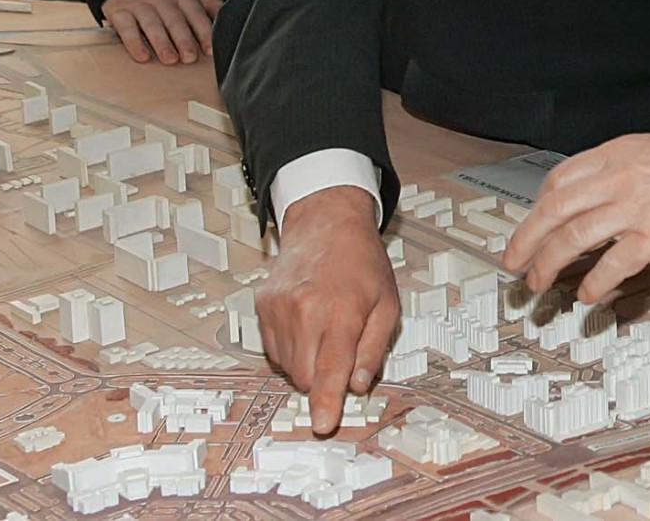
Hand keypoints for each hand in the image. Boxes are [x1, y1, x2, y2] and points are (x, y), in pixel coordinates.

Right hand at [100, 0, 220, 64]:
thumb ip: (209, 2)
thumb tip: (230, 17)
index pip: (195, 12)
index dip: (203, 31)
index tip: (210, 50)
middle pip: (174, 19)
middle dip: (184, 39)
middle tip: (190, 58)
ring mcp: (139, 3)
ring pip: (152, 24)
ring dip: (162, 43)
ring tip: (170, 59)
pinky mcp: (118, 10)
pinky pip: (126, 28)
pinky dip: (133, 43)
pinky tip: (142, 56)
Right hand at [257, 186, 396, 435]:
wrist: (326, 224)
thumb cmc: (363, 264)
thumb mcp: (387, 304)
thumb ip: (373, 349)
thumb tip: (358, 386)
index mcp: (341, 310)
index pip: (332, 368)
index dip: (327, 401)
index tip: (323, 424)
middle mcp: (304, 310)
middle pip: (306, 376)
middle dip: (324, 380)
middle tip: (341, 354)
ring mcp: (278, 309)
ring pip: (288, 367)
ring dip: (308, 365)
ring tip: (325, 330)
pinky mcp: (262, 308)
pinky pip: (275, 351)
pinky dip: (292, 351)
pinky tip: (307, 325)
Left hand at [503, 132, 649, 302]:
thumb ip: (617, 170)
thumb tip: (589, 195)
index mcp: (617, 154)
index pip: (559, 179)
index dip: (537, 207)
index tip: (531, 225)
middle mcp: (620, 178)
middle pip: (554, 210)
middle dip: (526, 240)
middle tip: (514, 261)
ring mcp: (636, 208)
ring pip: (573, 238)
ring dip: (549, 264)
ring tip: (540, 282)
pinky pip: (612, 265)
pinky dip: (592, 282)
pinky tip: (586, 293)